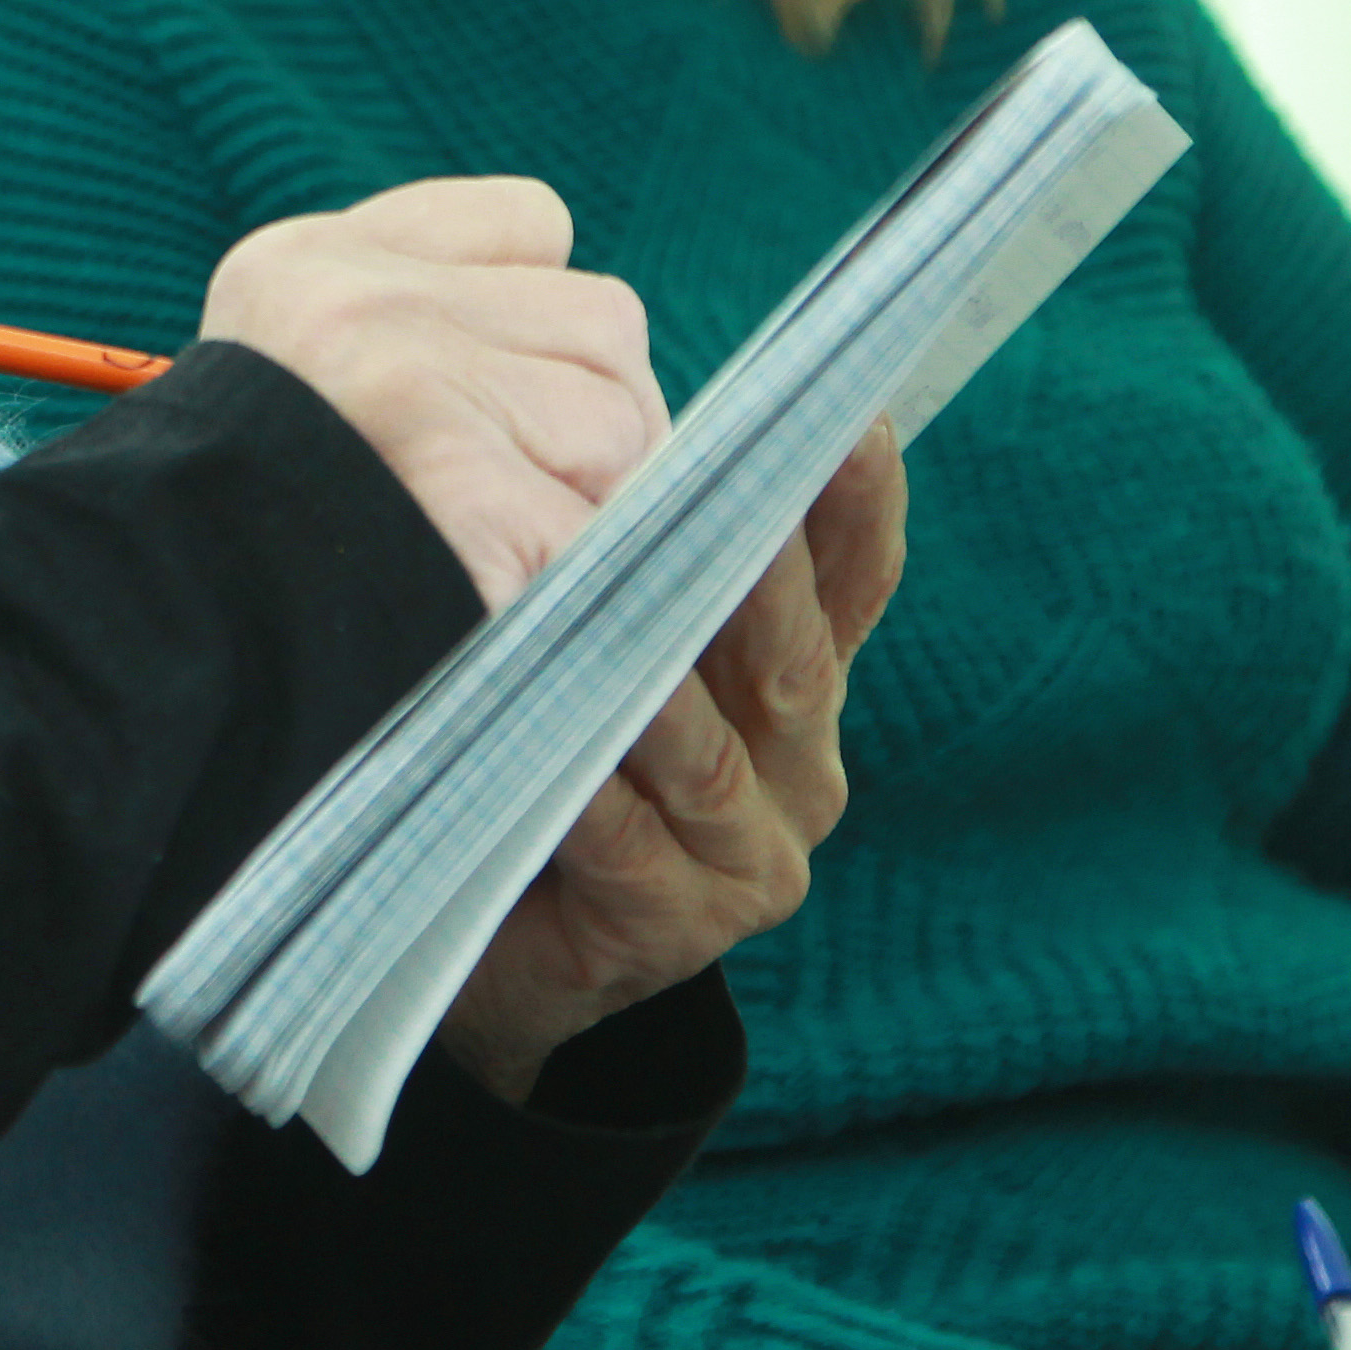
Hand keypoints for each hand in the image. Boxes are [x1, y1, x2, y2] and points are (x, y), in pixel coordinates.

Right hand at [199, 176, 669, 610]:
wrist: (168, 625)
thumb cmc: (250, 521)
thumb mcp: (288, 366)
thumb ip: (418, 320)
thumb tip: (592, 361)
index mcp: (321, 263)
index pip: (533, 221)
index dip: (540, 313)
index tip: (496, 390)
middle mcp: (370, 310)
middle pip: (604, 325)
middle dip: (590, 420)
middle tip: (523, 492)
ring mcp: (423, 397)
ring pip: (621, 423)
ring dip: (591, 503)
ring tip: (500, 548)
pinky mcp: (473, 498)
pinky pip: (600, 532)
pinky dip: (569, 581)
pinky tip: (497, 595)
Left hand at [436, 425, 906, 1096]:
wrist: (493, 947)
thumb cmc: (555, 758)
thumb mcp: (627, 646)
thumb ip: (661, 560)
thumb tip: (639, 402)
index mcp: (800, 688)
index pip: (854, 583)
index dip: (858, 505)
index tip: (851, 420)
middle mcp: (800, 771)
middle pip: (790, 659)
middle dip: (758, 572)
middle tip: (726, 484)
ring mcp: (750, 860)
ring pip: (708, 753)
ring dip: (658, 684)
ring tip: (617, 606)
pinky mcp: (678, 929)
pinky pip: (626, 843)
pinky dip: (586, 791)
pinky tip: (549, 750)